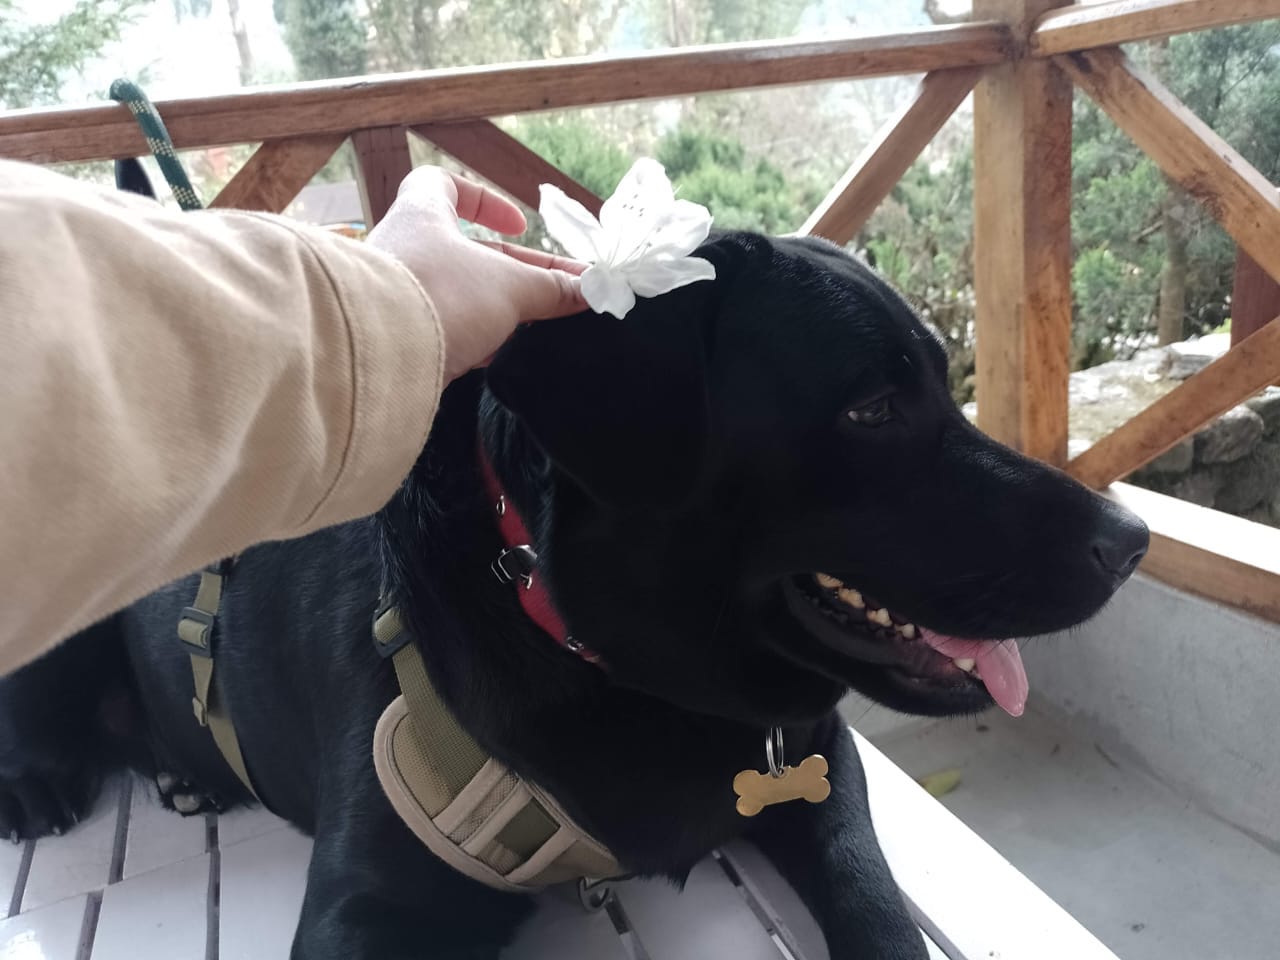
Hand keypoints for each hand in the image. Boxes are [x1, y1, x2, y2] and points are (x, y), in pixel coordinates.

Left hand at [368, 166, 586, 382]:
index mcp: (421, 214)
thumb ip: (551, 289)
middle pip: (470, 253)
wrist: (379, 357)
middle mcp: (405, 250)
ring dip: (503, 308)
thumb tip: (590, 290)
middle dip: (521, 272)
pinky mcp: (400, 339)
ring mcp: (400, 297)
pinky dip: (479, 339)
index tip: (519, 226)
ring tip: (545, 326)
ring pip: (461, 295)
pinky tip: (507, 356)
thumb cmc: (442, 295)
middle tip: (567, 292)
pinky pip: (447, 331)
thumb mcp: (510, 287)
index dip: (485, 200)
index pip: (444, 184)